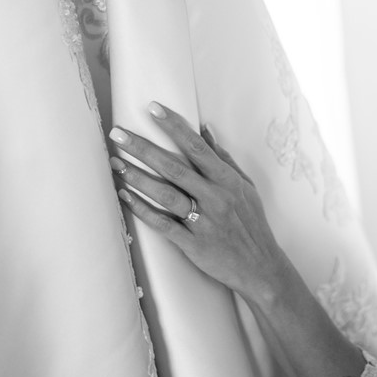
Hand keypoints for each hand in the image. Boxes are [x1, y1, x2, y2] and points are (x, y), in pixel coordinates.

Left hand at [109, 103, 287, 300]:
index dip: (174, 127)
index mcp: (227, 180)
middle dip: (143, 149)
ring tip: (116, 164)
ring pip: (165, 195)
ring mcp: (203, 222)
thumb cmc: (251, 223)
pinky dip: (142, 210)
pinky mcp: (193, 244)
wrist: (260, 267)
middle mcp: (215, 198)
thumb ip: (223, 158)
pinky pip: (163, 224)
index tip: (153, 109)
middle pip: (174, 168)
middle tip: (118, 134)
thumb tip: (206, 129)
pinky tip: (125, 196)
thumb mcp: (245, 186)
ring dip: (138, 178)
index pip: (197, 147)